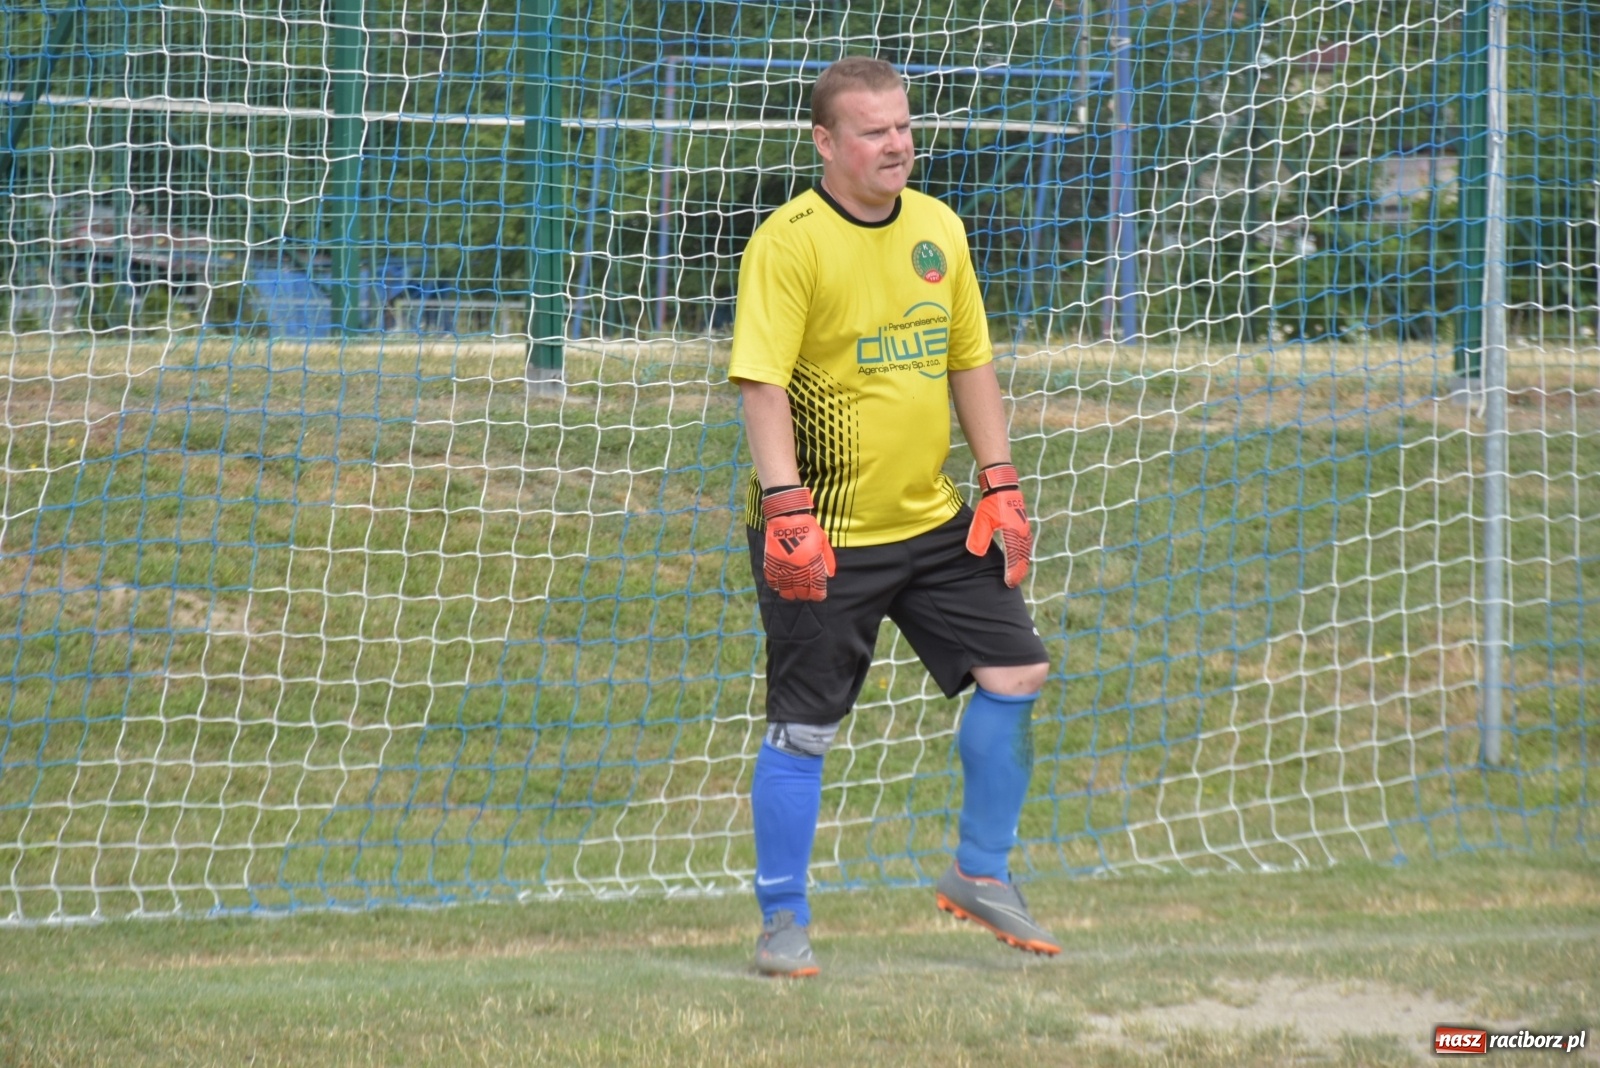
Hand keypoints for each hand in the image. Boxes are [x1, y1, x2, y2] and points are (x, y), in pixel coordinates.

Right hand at [761, 486, 835, 600]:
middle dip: (805, 595)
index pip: (816, 588)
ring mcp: (783, 566)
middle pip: (801, 591)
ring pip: (786, 589)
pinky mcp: (772, 562)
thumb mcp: (823, 542)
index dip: (818, 594)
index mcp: (812, 564)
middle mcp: (798, 568)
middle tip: (806, 594)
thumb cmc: (808, 528)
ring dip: (791, 594)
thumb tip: (829, 575)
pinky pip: (772, 580)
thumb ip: (827, 560)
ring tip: (793, 594)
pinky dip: (776, 586)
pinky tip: (780, 586)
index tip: (819, 596)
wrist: (788, 516)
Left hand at [965, 463, 1031, 587]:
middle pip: (1023, 557)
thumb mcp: (982, 520)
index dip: (1011, 571)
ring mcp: (1024, 530)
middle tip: (1013, 584)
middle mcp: (1022, 533)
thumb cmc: (992, 503)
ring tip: (1017, 577)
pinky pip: (1025, 546)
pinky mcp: (1023, 527)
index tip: (1008, 582)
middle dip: (1018, 572)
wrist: (1003, 486)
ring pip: (1025, 552)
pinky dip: (1023, 556)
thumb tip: (975, 553)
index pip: (1013, 557)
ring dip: (1022, 565)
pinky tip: (1020, 561)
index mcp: (1013, 533)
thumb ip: (978, 536)